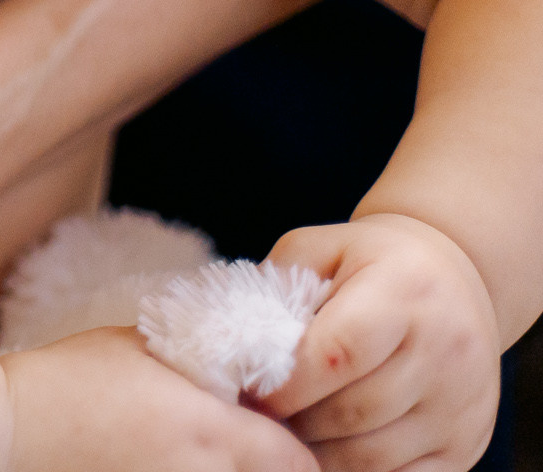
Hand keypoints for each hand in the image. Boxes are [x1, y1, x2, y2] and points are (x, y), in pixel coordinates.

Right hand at [3, 327, 315, 471]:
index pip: (296, 462)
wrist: (4, 434)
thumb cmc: (64, 382)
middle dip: (261, 465)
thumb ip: (202, 362)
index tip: (278, 439)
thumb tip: (245, 371)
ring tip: (186, 451)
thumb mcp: (137, 347)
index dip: (292, 452)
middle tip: (235, 444)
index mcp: (208, 429)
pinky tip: (157, 464)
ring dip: (222, 471)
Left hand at [258, 215, 499, 471]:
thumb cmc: (373, 263)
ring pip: (374, 455)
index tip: (249, 390)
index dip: (287, 383)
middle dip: (295, 421)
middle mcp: (446, 351)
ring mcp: (461, 405)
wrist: (460, 279)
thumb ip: (278, 287)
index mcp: (405, 293)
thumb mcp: (322, 249)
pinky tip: (326, 451)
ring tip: (286, 436)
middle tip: (257, 418)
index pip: (339, 353)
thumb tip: (234, 345)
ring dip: (319, 454)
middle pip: (353, 412)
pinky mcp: (467, 443)